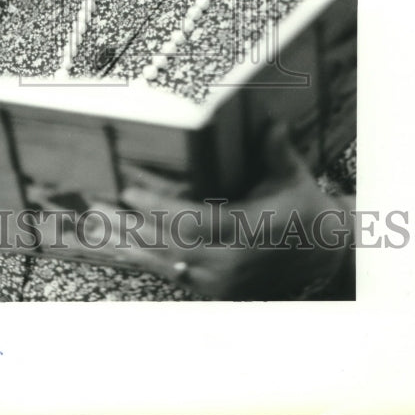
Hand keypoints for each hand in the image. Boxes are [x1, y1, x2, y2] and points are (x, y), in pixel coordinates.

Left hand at [109, 123, 353, 299]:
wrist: (321, 255)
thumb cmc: (302, 207)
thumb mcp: (293, 176)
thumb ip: (276, 150)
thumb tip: (269, 122)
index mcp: (248, 232)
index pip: (196, 221)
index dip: (160, 206)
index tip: (129, 187)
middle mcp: (231, 264)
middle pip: (169, 244)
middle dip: (129, 222)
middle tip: (94, 199)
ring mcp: (220, 283)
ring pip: (164, 262)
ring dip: (126, 240)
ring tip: (93, 220)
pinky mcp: (212, 292)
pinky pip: (169, 274)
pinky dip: (140, 257)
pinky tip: (114, 244)